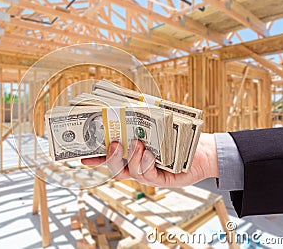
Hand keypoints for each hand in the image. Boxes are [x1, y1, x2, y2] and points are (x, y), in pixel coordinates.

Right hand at [81, 133, 218, 186]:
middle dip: (111, 158)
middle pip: (116, 169)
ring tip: (138, 144)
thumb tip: (130, 102)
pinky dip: (146, 164)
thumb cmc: (176, 137)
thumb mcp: (158, 127)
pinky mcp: (160, 180)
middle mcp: (137, 167)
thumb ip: (142, 121)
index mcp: (132, 155)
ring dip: (133, 158)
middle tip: (114, 144)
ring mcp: (147, 175)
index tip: (82, 158)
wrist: (199, 150)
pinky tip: (150, 154)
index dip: (96, 159)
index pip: (110, 159)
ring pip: (131, 172)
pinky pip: (148, 175)